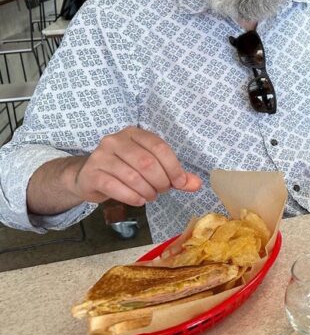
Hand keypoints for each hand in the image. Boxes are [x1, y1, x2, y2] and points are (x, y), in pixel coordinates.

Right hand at [69, 126, 200, 206]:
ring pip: (132, 176)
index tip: (179, 182)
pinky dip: (132, 197)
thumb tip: (197, 184)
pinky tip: (139, 200)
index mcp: (134, 133)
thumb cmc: (125, 170)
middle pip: (147, 162)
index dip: (173, 167)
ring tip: (150, 196)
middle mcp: (116, 140)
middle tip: (161, 191)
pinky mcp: (91, 173)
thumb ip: (174, 175)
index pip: (160, 148)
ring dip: (147, 191)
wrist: (88, 177)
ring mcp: (101, 156)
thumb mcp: (151, 168)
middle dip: (160, 181)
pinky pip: (115, 187)